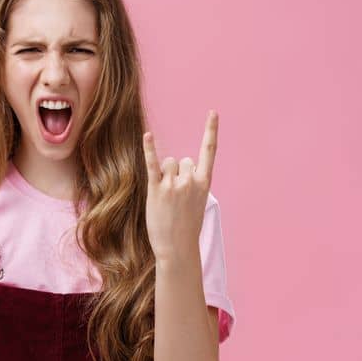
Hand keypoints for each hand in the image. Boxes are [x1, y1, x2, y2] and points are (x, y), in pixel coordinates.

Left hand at [143, 111, 217, 260]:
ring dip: (164, 175)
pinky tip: (148, 135)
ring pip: (168, 163)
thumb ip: (192, 182)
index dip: (210, 130)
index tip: (212, 112)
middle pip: (182, 160)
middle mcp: (191, 180)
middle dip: (177, 173)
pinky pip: (153, 164)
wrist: (177, 248)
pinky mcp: (157, 190)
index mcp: (204, 183)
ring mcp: (174, 184)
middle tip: (176, 198)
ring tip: (165, 198)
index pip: (209, 151)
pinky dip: (150, 149)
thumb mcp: (198, 202)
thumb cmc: (186, 227)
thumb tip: (180, 164)